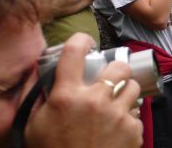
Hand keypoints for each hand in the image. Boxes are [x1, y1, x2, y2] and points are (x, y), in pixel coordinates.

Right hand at [25, 33, 142, 147]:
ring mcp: (117, 115)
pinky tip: (117, 129)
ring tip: (115, 105)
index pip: (74, 51)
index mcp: (66, 96)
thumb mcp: (34, 126)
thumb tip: (43, 72)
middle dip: (116, 70)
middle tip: (109, 79)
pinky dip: (129, 120)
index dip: (81, 40)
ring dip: (125, 94)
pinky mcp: (133, 130)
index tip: (85, 43)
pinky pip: (137, 114)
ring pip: (133, 88)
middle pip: (119, 66)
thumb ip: (38, 97)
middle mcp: (94, 100)